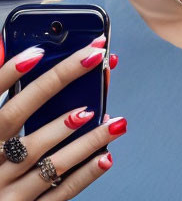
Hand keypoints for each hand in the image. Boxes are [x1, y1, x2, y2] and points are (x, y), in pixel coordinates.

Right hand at [0, 40, 124, 198]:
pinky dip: (84, 174)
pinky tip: (107, 156)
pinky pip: (58, 192)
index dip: (7, 75)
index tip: (38, 52)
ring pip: (46, 159)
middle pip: (19, 118)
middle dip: (57, 83)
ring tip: (117, 120)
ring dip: (85, 138)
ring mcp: (5, 190)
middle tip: (94, 57)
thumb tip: (4, 47)